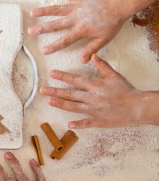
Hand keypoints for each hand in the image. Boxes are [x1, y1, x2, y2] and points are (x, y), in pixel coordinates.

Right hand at [28, 0, 130, 63]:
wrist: (119, 5)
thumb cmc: (112, 23)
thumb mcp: (104, 39)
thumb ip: (92, 49)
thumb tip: (83, 60)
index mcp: (81, 30)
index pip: (65, 41)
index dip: (54, 46)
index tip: (44, 51)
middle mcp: (75, 19)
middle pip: (56, 25)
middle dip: (42, 29)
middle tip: (31, 31)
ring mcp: (76, 7)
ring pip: (57, 9)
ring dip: (44, 11)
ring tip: (33, 13)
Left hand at [41, 54, 158, 127]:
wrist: (139, 107)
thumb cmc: (127, 91)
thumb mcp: (114, 76)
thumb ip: (102, 66)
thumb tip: (92, 56)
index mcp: (95, 86)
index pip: (75, 80)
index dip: (63, 76)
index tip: (52, 73)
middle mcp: (92, 98)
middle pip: (70, 94)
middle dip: (55, 91)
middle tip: (42, 90)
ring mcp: (95, 110)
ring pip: (74, 107)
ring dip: (61, 104)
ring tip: (49, 101)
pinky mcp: (99, 121)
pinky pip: (86, 123)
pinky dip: (78, 124)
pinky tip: (69, 124)